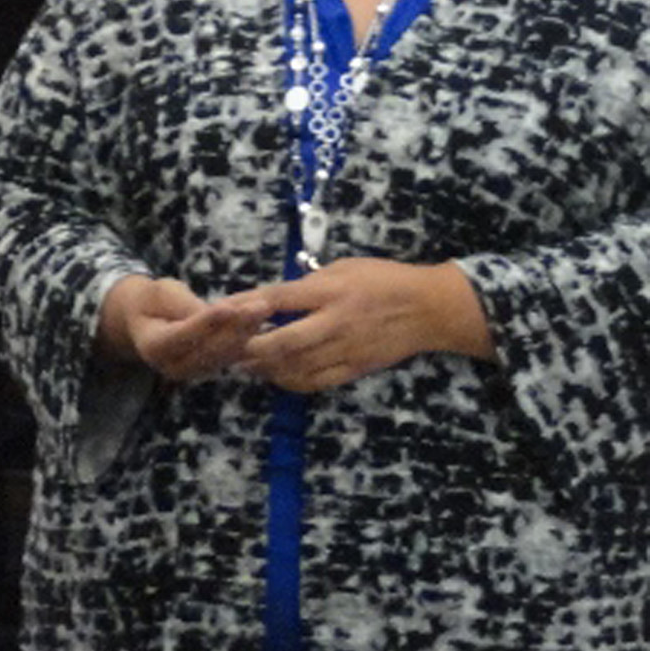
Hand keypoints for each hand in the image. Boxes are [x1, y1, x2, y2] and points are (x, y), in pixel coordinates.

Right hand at [98, 275, 257, 382]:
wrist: (148, 319)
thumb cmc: (152, 300)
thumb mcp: (160, 293)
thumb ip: (185, 304)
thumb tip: (217, 313)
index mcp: (152, 347)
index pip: (182, 335)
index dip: (206, 322)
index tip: (229, 307)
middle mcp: (172, 367)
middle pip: (209, 348)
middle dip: (237, 326)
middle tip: (261, 305)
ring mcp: (192, 372)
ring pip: (225, 353)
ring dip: (247, 331)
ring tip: (264, 307)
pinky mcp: (209, 369)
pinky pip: (232, 354)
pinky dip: (247, 335)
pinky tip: (260, 317)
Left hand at [230, 258, 491, 393]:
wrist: (431, 308)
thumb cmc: (384, 280)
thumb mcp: (345, 268)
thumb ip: (309, 284)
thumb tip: (272, 296)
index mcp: (330, 291)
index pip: (278, 298)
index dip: (245, 305)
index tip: (218, 310)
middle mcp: (335, 322)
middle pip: (283, 340)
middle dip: (250, 347)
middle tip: (225, 348)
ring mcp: (345, 349)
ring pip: (296, 366)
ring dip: (264, 367)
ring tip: (243, 363)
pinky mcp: (355, 368)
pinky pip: (316, 381)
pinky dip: (291, 381)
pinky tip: (276, 375)